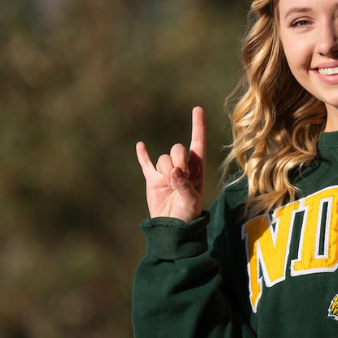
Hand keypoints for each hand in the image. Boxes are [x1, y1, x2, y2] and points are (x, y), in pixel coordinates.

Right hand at [135, 106, 205, 221]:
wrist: (172, 229)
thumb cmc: (188, 216)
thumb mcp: (191, 202)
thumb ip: (184, 185)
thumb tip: (174, 171)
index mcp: (196, 170)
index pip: (197, 144)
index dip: (198, 127)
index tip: (197, 108)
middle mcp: (182, 168)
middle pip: (177, 149)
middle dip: (177, 158)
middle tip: (178, 175)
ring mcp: (166, 172)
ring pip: (163, 158)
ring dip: (165, 169)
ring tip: (169, 185)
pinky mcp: (152, 179)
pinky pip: (146, 164)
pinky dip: (143, 155)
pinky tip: (140, 145)